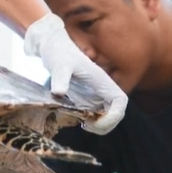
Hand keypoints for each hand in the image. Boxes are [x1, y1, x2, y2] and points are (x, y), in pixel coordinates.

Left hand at [24, 13, 126, 133]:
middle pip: (116, 112)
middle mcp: (102, 88)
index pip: (120, 101)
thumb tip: (59, 93)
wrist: (51, 46)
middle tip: (85, 126)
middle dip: (105, 124)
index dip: (115, 115)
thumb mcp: (59, 64)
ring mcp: (95, 94)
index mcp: (102, 80)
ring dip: (98, 125)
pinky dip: (89, 121)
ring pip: (106, 115)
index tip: (96, 122)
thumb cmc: (58, 52)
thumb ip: (60, 77)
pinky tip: (76, 119)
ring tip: (81, 124)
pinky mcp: (86, 97)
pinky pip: (94, 113)